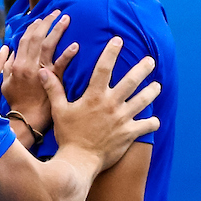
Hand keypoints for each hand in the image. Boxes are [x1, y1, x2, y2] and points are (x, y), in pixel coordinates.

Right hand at [1, 10, 78, 131]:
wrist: (27, 119)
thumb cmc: (17, 103)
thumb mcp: (5, 83)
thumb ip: (6, 66)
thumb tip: (6, 50)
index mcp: (17, 64)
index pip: (25, 39)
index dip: (33, 27)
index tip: (41, 18)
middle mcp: (28, 65)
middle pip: (37, 38)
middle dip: (47, 22)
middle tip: (57, 12)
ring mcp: (41, 72)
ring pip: (48, 46)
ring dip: (57, 30)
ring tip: (66, 19)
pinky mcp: (52, 81)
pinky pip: (61, 65)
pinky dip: (68, 55)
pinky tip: (76, 46)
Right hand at [42, 37, 160, 173]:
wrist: (78, 160)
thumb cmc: (67, 135)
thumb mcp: (59, 110)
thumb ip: (54, 89)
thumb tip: (43, 72)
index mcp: (94, 96)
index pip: (104, 68)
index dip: (111, 52)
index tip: (118, 40)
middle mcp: (111, 104)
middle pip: (132, 81)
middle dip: (143, 68)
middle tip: (150, 60)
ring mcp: (122, 119)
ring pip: (143, 100)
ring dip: (152, 91)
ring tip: (157, 86)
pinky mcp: (129, 133)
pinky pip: (146, 125)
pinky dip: (152, 123)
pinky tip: (154, 121)